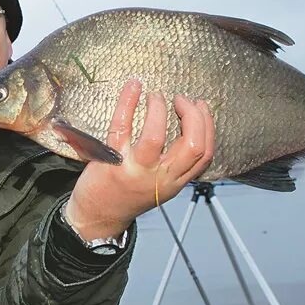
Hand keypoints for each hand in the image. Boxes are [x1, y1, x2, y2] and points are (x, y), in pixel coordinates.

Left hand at [64, 79, 215, 240]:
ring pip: (156, 137)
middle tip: (183, 100)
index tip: (201, 107)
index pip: (205, 154)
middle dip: (193, 116)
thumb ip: (175, 164)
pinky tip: (133, 87)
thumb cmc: (127, 195)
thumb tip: (188, 128)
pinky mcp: (112, 161)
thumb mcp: (160, 185)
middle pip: (192, 146)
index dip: (208, 126)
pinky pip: (122, 127)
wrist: (97, 216)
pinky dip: (128, 102)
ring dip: (159, 110)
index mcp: (175, 182)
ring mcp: (136, 170)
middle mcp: (160, 178)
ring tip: (156, 96)